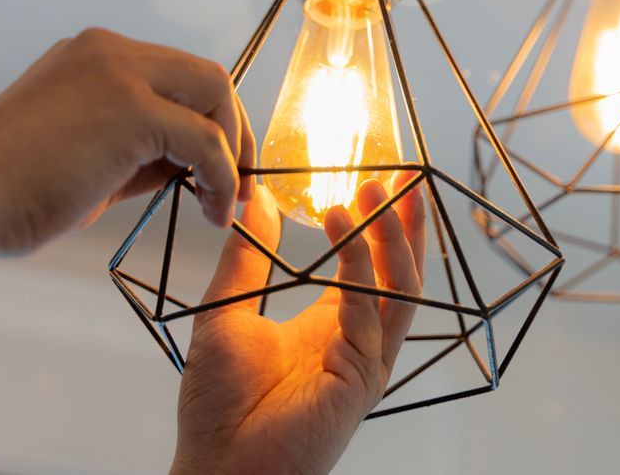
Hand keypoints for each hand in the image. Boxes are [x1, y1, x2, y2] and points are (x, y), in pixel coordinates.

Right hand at [0, 27, 251, 325]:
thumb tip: (198, 164)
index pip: (178, 75)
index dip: (211, 118)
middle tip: (240, 181)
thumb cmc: (12, 190)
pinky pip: (205, 141)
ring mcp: (120, 73)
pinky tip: (214, 210)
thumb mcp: (93, 155)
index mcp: (95, 56)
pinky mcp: (132, 109)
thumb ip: (146, 149)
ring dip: (233, 153)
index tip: (223, 163)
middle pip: (207, 77)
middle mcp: (109, 52)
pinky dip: (223, 177)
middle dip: (234, 130)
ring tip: (227, 201)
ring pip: (215, 98)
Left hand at [172, 178, 425, 474]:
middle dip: (403, 222)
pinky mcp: (362, 378)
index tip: (377, 179)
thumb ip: (245, 260)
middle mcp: (358, 341)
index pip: (369, 266)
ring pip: (399, 289)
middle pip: (399, 272)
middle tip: (401, 174)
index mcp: (331, 326)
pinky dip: (360, 270)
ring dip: (393, 238)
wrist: (216, 466)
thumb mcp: (224, 314)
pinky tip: (344, 232)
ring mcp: (366, 361)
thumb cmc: (219, 407)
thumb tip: (254, 202)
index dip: (377, 224)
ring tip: (379, 192)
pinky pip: (368, 314)